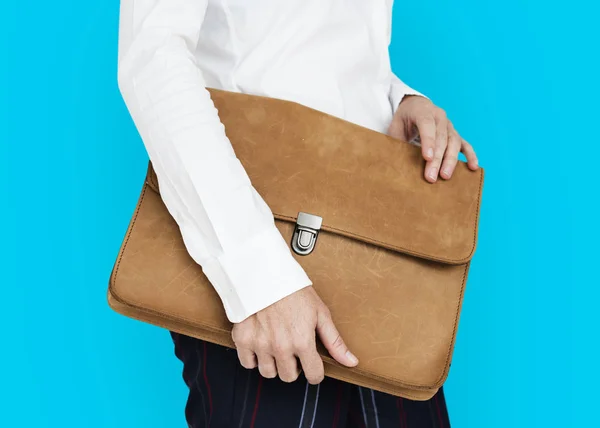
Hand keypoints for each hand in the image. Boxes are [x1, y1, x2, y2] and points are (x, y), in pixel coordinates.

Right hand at [231, 287, 357, 383]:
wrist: (265, 273)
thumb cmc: (294, 290)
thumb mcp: (320, 313)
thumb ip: (334, 341)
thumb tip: (351, 361)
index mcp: (303, 342)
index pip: (314, 376)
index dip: (315, 370)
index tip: (312, 363)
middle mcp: (281, 347)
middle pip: (289, 377)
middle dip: (294, 366)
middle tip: (292, 349)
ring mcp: (260, 344)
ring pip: (268, 373)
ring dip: (274, 363)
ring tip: (276, 345)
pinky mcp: (242, 339)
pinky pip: (247, 363)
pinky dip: (253, 357)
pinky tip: (261, 344)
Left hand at [388, 95, 478, 181]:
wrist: (416, 106)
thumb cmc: (403, 119)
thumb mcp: (395, 126)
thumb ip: (397, 140)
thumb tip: (396, 161)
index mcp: (423, 111)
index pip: (427, 126)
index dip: (428, 142)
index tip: (427, 158)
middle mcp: (439, 116)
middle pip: (441, 138)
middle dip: (437, 159)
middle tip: (432, 177)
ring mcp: (449, 125)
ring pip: (454, 142)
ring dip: (450, 160)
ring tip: (445, 176)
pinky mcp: (455, 133)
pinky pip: (465, 144)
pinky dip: (470, 155)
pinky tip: (473, 167)